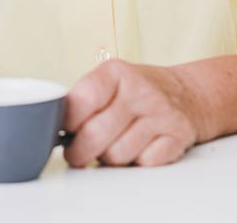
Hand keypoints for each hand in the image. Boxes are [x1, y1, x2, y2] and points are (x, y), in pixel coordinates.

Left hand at [63, 60, 201, 167]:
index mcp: (115, 72)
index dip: (67, 123)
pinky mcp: (178, 136)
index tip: (64, 130)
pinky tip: (138, 148)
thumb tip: (51, 128)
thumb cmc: (135, 92)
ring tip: (111, 146)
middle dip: (79, 151)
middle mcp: (140, 90)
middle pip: (95, 134)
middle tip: (76, 154)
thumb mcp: (108, 81)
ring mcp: (162, 113)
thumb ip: (82, 101)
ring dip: (109, 157)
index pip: (82, 101)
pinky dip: (137, 162)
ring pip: (117, 155)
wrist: (186, 93)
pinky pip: (144, 163)